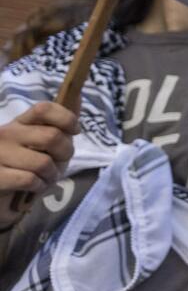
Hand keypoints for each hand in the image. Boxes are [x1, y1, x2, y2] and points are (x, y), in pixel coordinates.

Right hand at [0, 101, 78, 227]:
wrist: (2, 195)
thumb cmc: (26, 167)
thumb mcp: (47, 144)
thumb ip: (60, 122)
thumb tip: (78, 95)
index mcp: (19, 123)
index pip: (44, 109)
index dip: (66, 119)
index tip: (74, 132)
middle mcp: (5, 134)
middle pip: (51, 137)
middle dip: (64, 154)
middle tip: (58, 163)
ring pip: (42, 162)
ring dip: (51, 175)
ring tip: (45, 178)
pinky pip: (28, 180)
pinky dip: (38, 187)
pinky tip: (33, 187)